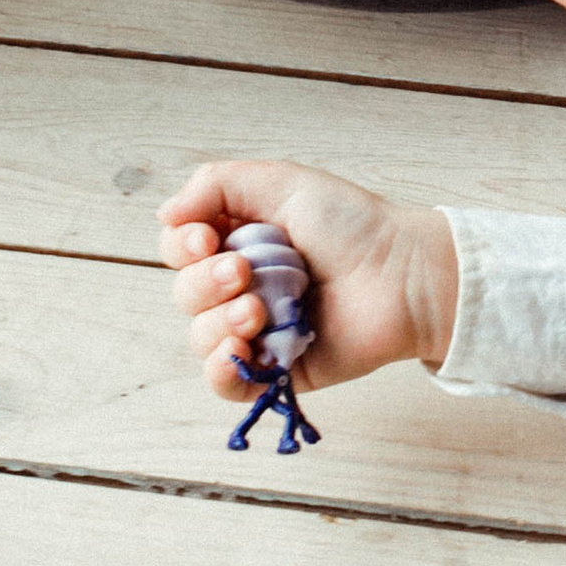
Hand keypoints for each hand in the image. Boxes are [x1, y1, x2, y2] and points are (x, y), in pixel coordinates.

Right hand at [157, 161, 460, 399]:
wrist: (401, 274)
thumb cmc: (352, 224)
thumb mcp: (282, 182)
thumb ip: (216, 184)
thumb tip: (165, 213)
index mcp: (240, 239)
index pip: (178, 249)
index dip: (182, 246)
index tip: (207, 238)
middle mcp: (243, 285)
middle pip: (185, 293)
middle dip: (206, 282)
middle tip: (246, 271)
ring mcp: (258, 330)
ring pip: (199, 337)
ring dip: (219, 322)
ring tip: (260, 311)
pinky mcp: (275, 369)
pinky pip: (223, 382)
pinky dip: (222, 367)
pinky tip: (243, 347)